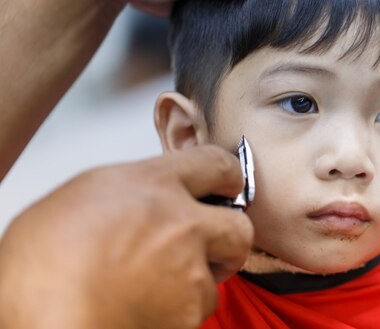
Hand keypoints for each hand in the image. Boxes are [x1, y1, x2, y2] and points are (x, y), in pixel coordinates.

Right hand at [0, 146, 252, 328]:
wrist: (46, 321)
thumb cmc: (42, 268)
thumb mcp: (77, 198)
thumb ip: (125, 192)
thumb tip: (136, 200)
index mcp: (151, 185)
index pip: (215, 163)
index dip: (227, 175)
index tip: (227, 184)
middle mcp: (180, 223)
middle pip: (240, 224)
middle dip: (230, 236)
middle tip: (211, 244)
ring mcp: (190, 268)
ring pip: (218, 272)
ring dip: (199, 279)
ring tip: (158, 284)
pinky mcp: (191, 310)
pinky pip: (199, 308)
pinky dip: (181, 311)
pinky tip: (148, 307)